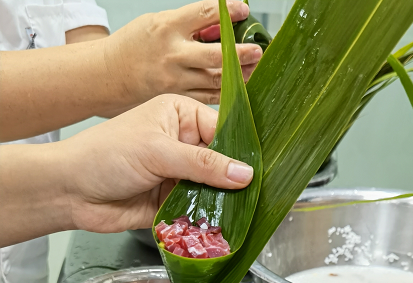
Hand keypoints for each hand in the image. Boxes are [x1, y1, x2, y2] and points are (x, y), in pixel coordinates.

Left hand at [61, 94, 253, 233]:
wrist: (70, 192)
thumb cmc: (107, 156)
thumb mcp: (158, 151)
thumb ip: (203, 164)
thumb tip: (246, 174)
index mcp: (181, 116)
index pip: (223, 130)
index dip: (240, 150)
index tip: (261, 170)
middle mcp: (184, 143)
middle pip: (222, 162)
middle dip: (234, 179)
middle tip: (258, 195)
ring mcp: (180, 173)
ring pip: (214, 187)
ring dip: (222, 200)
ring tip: (242, 212)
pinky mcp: (174, 200)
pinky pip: (199, 208)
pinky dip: (208, 217)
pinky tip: (222, 224)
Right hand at [105, 0, 262, 104]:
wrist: (108, 75)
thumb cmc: (135, 46)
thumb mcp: (158, 23)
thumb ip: (190, 25)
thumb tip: (223, 26)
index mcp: (167, 27)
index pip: (204, 13)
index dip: (228, 11)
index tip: (244, 10)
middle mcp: (173, 55)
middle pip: (215, 55)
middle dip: (241, 53)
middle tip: (257, 51)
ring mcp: (176, 79)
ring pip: (216, 79)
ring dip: (240, 75)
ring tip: (254, 67)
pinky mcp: (178, 97)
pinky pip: (209, 96)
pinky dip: (227, 91)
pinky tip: (240, 85)